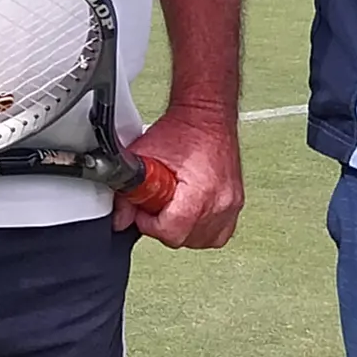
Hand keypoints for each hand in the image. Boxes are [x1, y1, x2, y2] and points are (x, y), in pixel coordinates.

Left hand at [119, 105, 240, 247]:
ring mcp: (231, 204)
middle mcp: (221, 201)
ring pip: (202, 240)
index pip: (172, 232)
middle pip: (185, 239)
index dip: (150, 225)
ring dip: (183, 230)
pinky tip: (189, 215)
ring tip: (172, 208)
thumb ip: (127, 190)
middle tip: (155, 206)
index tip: (144, 211)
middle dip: (164, 227)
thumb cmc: (182, 130)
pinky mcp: (236, 202)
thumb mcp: (144, 157)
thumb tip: (120, 218)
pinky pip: (219, 233)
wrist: (206, 115)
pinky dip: (202, 230)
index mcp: (201, 192)